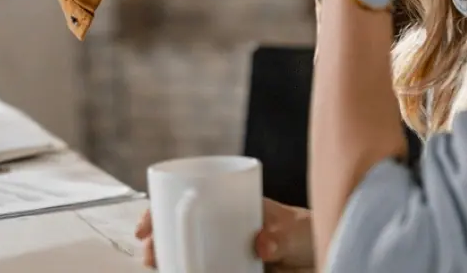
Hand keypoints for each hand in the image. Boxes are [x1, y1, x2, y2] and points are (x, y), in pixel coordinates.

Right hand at [135, 197, 313, 268]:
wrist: (318, 255)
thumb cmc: (303, 234)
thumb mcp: (292, 230)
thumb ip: (280, 236)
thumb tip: (262, 243)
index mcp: (228, 207)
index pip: (185, 200)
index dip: (160, 211)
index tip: (147, 226)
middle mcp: (220, 230)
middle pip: (178, 232)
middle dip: (158, 243)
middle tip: (151, 255)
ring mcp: (223, 254)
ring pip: (186, 257)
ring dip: (170, 264)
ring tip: (163, 269)